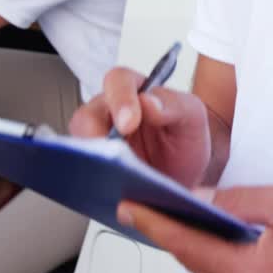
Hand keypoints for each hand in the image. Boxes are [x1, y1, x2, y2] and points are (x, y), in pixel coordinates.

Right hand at [69, 66, 211, 187]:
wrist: (185, 179)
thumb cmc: (185, 142)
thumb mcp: (193, 119)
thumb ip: (176, 104)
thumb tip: (149, 102)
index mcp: (135, 90)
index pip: (118, 81)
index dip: (120, 99)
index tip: (128, 124)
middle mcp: (110, 111)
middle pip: (87, 114)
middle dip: (95, 134)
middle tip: (111, 155)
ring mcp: (98, 140)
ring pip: (79, 144)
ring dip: (91, 160)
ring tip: (109, 176)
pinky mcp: (94, 167)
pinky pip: (83, 170)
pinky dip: (91, 180)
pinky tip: (107, 191)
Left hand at [118, 185, 272, 272]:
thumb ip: (241, 201)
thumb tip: (200, 200)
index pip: (186, 245)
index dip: (154, 222)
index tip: (129, 207)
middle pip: (197, 264)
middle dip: (191, 235)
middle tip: (187, 209)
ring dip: (216, 258)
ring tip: (241, 237)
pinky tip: (254, 262)